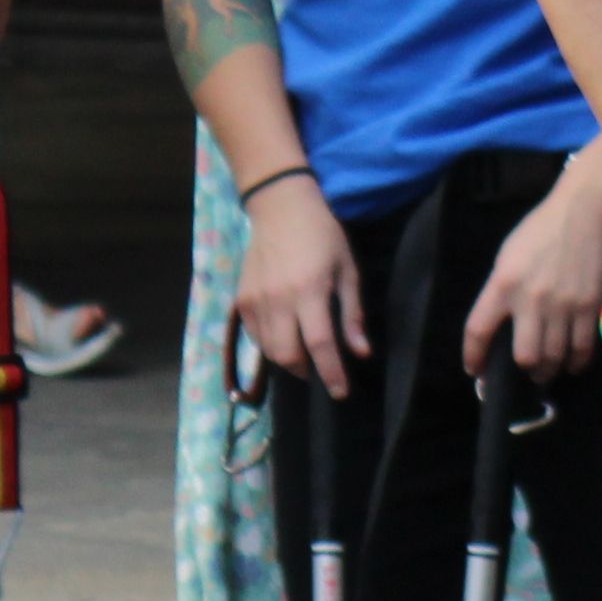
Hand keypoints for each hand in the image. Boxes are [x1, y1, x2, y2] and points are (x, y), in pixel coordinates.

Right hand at [232, 174, 364, 395]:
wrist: (280, 207)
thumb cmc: (322, 235)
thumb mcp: (347, 270)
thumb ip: (352, 314)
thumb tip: (360, 352)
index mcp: (310, 290)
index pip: (320, 345)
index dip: (331, 373)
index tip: (340, 393)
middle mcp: (278, 299)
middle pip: (288, 355)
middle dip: (306, 371)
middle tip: (320, 369)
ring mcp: (255, 300)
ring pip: (268, 350)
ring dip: (287, 361)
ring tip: (302, 356)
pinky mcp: (241, 299)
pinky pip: (255, 336)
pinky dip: (270, 345)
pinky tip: (284, 337)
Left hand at [466, 167, 601, 380]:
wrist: (582, 213)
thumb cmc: (538, 233)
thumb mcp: (506, 258)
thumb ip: (500, 292)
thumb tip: (499, 327)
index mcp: (502, 284)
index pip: (478, 331)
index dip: (474, 357)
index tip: (474, 370)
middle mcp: (530, 299)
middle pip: (524, 357)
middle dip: (524, 371)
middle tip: (527, 372)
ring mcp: (562, 305)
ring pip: (554, 357)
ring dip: (550, 371)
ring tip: (548, 371)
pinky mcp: (588, 306)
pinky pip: (582, 347)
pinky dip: (576, 362)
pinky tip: (572, 363)